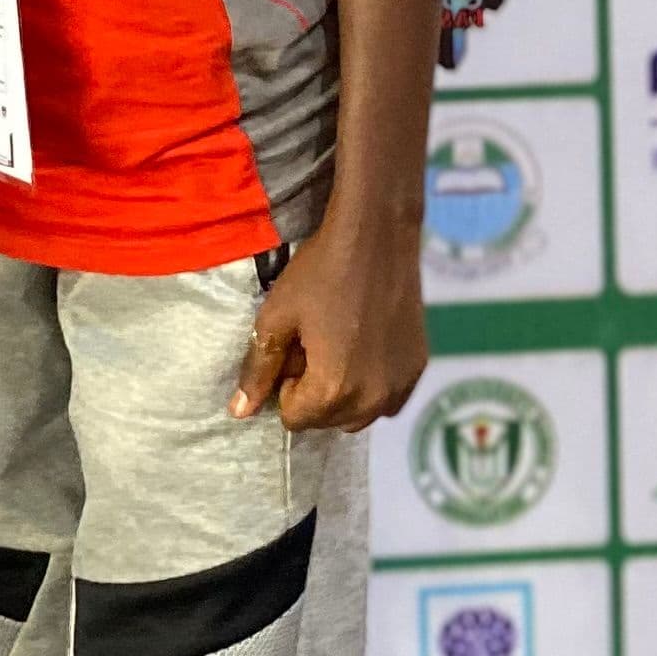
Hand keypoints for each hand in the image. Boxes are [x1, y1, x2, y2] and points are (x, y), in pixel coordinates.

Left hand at [230, 213, 427, 432]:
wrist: (377, 234)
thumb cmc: (319, 273)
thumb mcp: (277, 317)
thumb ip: (258, 369)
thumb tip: (238, 413)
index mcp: (332, 389)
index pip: (294, 418)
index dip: (286, 385)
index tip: (295, 348)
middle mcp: (371, 400)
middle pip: (326, 420)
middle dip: (314, 392)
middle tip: (316, 343)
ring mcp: (399, 386)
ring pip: (357, 414)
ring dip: (343, 393)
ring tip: (340, 345)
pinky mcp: (418, 369)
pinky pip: (386, 399)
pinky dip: (371, 385)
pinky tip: (367, 346)